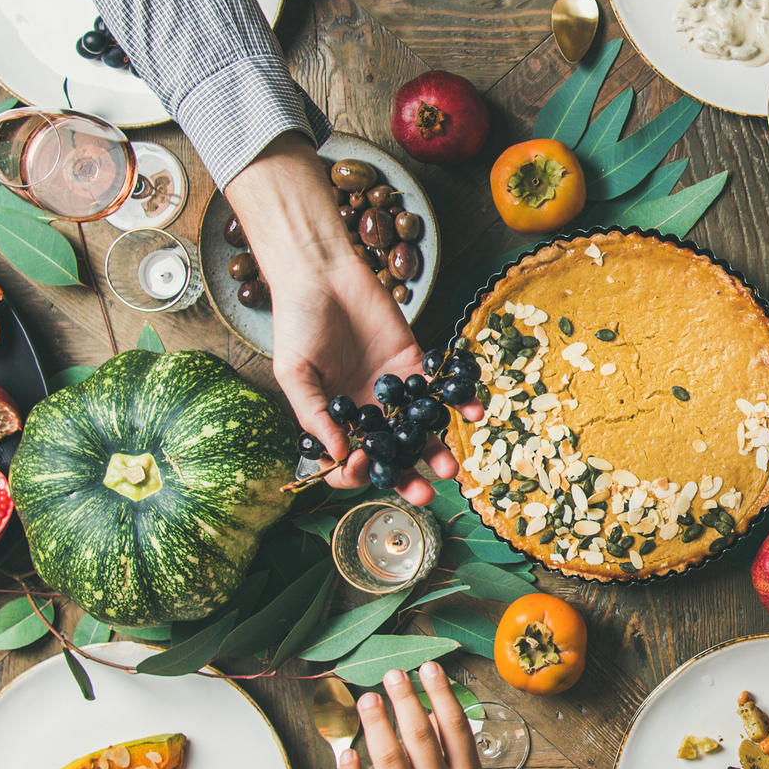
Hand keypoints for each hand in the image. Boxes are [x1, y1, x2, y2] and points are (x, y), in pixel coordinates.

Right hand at [226, 138, 477, 497]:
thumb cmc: (297, 322)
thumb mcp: (294, 372)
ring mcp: (393, 389)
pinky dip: (459, 402)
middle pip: (391, 454)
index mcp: (335, 420)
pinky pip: (440, 389)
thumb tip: (337, 455)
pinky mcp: (415, 363)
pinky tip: (473, 413)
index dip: (358, 472)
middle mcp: (367, 410)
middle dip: (408, 477)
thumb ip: (314, 413)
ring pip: (420, 429)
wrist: (321, 274)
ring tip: (451, 468)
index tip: (364, 467)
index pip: (350, 460)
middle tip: (427, 494)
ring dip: (437, 449)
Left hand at [339, 662, 496, 768]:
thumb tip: (436, 719)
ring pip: (389, 759)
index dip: (440, 693)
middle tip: (390, 675)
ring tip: (366, 701)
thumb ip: (455, 766)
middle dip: (403, 699)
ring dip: (376, 725)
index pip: (454, 727)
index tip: (428, 669)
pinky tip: (345, 755)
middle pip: (419, 735)